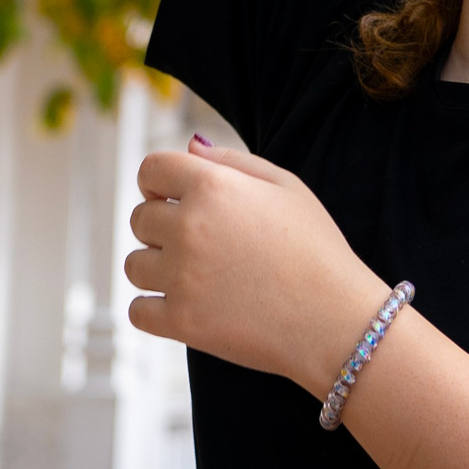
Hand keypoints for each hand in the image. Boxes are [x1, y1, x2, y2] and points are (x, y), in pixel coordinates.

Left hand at [126, 138, 393, 393]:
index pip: (151, 169)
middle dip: (162, 226)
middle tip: (201, 242)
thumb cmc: (317, 248)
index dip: (159, 182)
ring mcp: (181, 277)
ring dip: (157, 267)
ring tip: (197, 275)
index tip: (174, 198)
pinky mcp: (180, 322)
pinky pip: (137, 311)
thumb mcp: (287, 186)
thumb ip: (233, 160)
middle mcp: (189, 227)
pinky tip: (188, 304)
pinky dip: (155, 309)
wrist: (334, 319)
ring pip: (134, 265)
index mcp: (213, 186)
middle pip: (139, 218)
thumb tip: (190, 146)